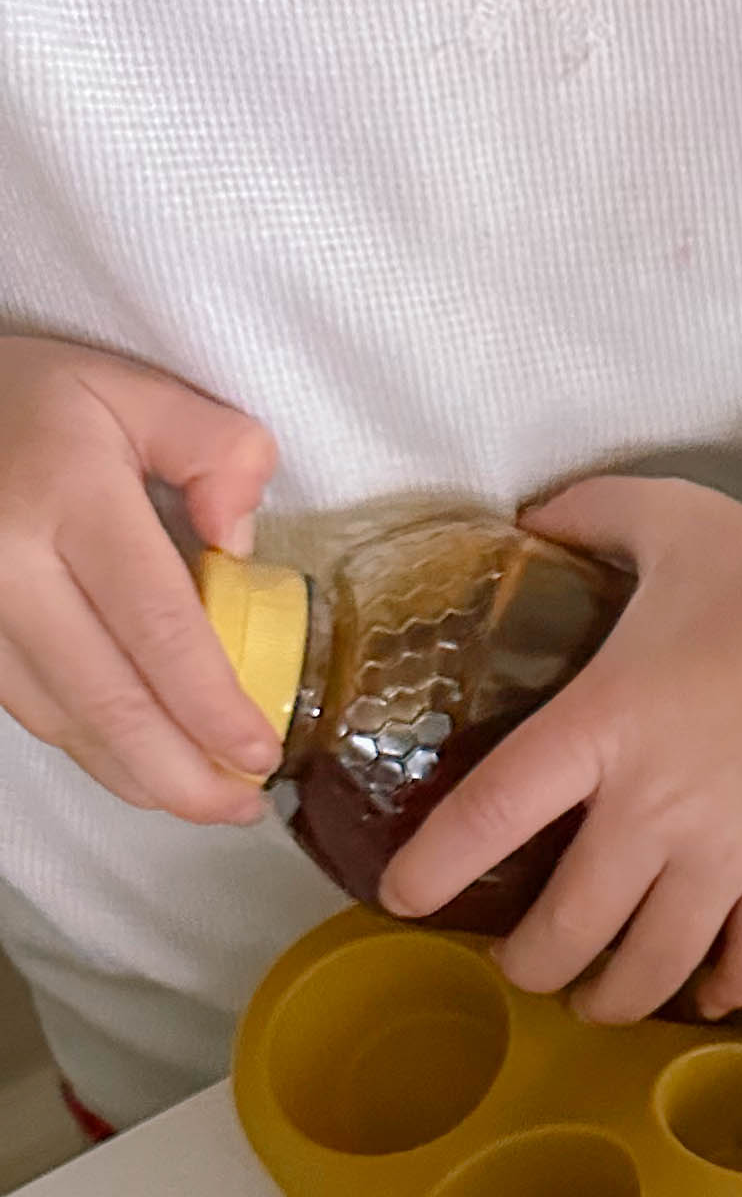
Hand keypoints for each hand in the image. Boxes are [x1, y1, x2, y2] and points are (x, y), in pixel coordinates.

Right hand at [0, 335, 281, 820]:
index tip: (262, 752)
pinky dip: (92, 749)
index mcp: (69, 494)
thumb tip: (239, 538)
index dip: (210, 703)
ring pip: (61, 719)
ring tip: (208, 800)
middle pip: (105, 696)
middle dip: (180, 772)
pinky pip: (29, 710)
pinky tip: (142, 766)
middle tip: (241, 807)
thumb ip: (214, 446)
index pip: (156, 623)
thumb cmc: (36, 402)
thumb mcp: (132, 389)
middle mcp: (9, 563)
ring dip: (138, 775)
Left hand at [378, 477, 741, 1022]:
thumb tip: (528, 516)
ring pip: (652, 964)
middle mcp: (654, 808)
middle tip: (518, 963)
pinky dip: (723, 989)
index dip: (433, 868)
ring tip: (594, 1003)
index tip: (403, 898)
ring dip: (613, 998)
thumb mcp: (673, 519)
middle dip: (530, 963)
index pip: (491, 815)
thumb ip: (587, 514)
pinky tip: (706, 997)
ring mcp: (726, 854)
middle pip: (568, 925)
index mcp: (603, 725)